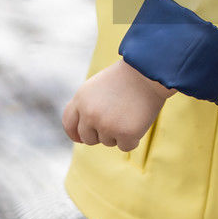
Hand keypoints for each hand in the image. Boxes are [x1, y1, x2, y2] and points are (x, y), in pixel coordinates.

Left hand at [62, 58, 176, 149]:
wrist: (148, 72)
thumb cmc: (126, 78)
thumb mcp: (98, 87)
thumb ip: (87, 107)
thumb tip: (82, 136)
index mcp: (81, 99)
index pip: (69, 124)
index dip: (75, 133)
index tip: (81, 138)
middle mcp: (89, 114)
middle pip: (88, 138)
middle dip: (100, 134)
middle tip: (117, 120)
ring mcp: (106, 125)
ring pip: (108, 142)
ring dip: (119, 133)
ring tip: (130, 113)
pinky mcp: (125, 134)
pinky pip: (126, 146)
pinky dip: (133, 139)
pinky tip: (139, 121)